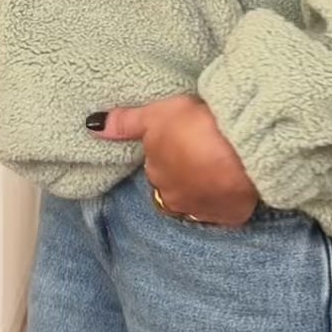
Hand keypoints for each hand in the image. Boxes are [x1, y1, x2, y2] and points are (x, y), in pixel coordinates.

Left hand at [90, 94, 259, 227]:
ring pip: (199, 203)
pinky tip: (235, 186)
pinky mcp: (231, 217)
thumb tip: (92, 126)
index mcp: (157, 176)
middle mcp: (176, 200)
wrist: (239, 149)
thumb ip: (125, 123)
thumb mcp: (156, 115)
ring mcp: (204, 211)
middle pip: (176, 189)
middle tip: (203, 153)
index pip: (156, 169)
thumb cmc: (195, 128)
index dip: (169, 155)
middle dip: (186, 176)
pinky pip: (226, 212)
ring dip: (205, 190)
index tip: (182, 143)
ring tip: (220, 169)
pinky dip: (228, 202)